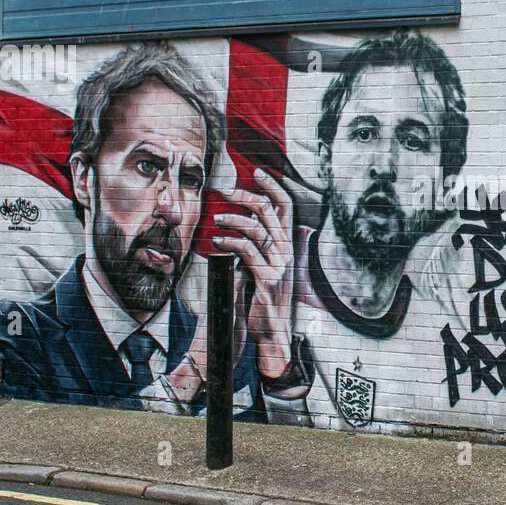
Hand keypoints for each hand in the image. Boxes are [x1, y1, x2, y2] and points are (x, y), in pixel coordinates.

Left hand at [210, 170, 295, 378]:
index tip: (258, 172)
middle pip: (270, 211)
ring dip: (234, 219)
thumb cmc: (264, 300)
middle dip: (246, 196)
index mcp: (288, 246)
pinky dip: (230, 242)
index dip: (274, 186)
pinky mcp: (267, 278)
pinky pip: (248, 251)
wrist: (271, 332)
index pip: (287, 207)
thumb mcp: (266, 268)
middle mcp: (287, 252)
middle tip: (225, 192)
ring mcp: (280, 265)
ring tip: (217, 218)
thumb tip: (244, 225)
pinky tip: (217, 242)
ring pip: (258, 228)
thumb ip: (261, 247)